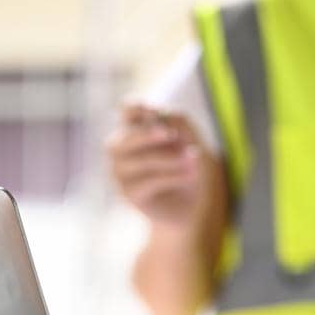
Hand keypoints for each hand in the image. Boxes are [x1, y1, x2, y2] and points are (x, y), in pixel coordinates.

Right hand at [107, 103, 206, 228]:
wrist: (188, 204)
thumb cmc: (186, 166)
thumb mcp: (190, 141)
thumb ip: (179, 125)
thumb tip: (166, 124)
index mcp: (134, 129)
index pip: (127, 112)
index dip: (136, 109)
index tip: (153, 112)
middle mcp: (120, 150)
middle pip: (126, 138)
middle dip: (148, 135)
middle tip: (171, 134)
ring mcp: (120, 173)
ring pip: (142, 160)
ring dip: (170, 158)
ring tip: (194, 158)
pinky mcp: (128, 194)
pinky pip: (150, 181)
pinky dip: (173, 176)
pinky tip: (192, 174)